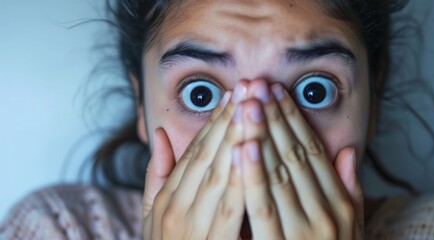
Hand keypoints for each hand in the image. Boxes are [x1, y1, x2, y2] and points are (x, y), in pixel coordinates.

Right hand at [141, 84, 247, 239]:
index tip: (233, 94)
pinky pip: (229, 204)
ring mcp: (193, 224)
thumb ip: (158, 175)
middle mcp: (178, 206)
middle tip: (248, 87)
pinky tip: (249, 150)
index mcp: (168, 197)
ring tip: (252, 106)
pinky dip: (239, 176)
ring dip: (236, 136)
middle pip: (208, 154)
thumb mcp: (153, 215)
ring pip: (218, 172)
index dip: (215, 121)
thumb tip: (157, 133)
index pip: (195, 150)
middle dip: (230, 118)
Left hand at [234, 80, 364, 238]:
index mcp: (341, 204)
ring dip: (261, 135)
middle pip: (295, 155)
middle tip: (259, 85)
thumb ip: (352, 191)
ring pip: (278, 174)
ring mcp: (302, 231)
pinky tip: (241, 147)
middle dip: (275, 117)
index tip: (278, 91)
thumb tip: (350, 152)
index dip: (295, 119)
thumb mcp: (352, 226)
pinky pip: (262, 206)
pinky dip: (252, 174)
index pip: (314, 151)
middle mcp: (324, 212)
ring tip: (248, 103)